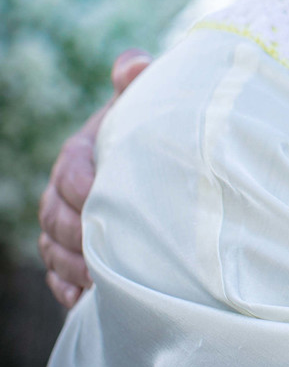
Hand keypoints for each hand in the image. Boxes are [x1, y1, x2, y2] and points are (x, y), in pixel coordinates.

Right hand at [38, 49, 150, 307]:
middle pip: (56, 217)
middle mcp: (66, 188)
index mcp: (81, 152)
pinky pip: (57, 274)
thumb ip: (138, 80)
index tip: (102, 204)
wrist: (157, 154)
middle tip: (105, 258)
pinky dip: (67, 289)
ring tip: (99, 283)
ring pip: (53, 248)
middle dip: (77, 237)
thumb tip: (133, 64)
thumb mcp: (147, 101)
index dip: (82, 190)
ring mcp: (66, 221)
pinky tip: (84, 302)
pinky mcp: (73, 250)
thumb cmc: (153, 127)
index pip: (70, 173)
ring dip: (72, 267)